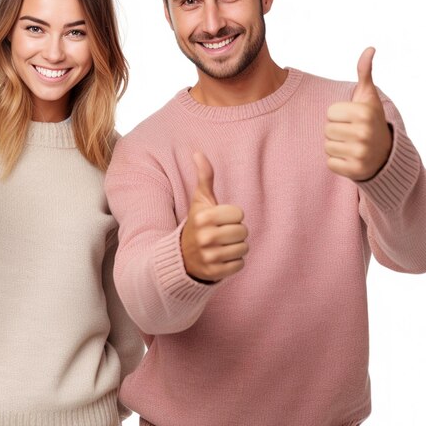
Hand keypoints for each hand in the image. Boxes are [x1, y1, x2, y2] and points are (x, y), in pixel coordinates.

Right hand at [181, 152, 247, 281]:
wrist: (182, 256)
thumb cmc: (198, 223)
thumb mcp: (199, 200)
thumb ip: (204, 177)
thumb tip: (198, 153)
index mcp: (203, 217)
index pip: (239, 214)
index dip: (232, 216)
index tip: (220, 220)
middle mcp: (204, 237)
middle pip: (243, 232)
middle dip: (236, 233)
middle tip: (221, 234)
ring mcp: (208, 256)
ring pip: (243, 249)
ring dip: (236, 248)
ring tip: (222, 246)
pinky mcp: (214, 273)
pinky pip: (239, 265)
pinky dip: (234, 263)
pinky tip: (221, 259)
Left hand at [325, 47, 391, 180]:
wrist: (386, 154)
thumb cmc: (371, 120)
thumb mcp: (368, 97)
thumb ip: (365, 73)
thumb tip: (369, 48)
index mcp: (365, 113)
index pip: (330, 113)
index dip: (338, 116)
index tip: (353, 119)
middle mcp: (365, 133)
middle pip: (326, 130)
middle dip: (336, 131)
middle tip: (352, 133)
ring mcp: (361, 153)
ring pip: (327, 146)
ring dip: (335, 146)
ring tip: (351, 145)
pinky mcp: (355, 170)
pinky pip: (330, 163)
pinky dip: (337, 162)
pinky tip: (351, 158)